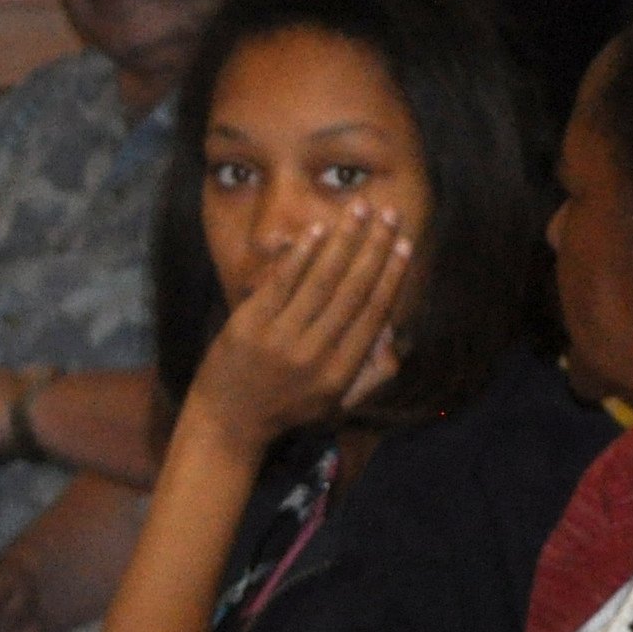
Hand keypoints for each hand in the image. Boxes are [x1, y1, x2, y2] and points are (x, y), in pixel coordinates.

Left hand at [184, 202, 406, 448]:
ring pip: (320, 280)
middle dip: (375, 248)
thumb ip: (371, 373)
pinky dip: (302, 253)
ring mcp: (279, 338)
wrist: (227, 422)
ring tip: (361, 209)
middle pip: (352, 290)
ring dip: (344, 240)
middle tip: (391, 214)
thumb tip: (394, 333)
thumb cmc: (287, 409)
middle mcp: (314, 355)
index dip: (391, 276)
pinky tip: (320, 228)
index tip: (404, 244)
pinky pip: (282, 282)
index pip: (373, 314)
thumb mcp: (337, 403)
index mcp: (339, 373)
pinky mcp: (248, 325)